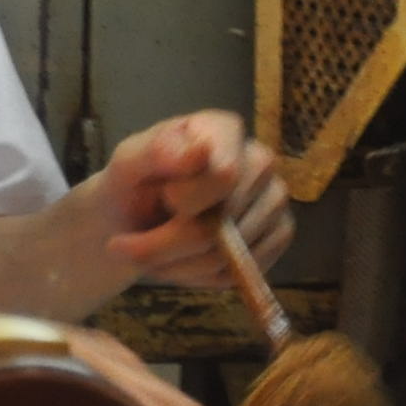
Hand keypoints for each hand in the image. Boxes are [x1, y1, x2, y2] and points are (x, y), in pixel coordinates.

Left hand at [85, 112, 289, 287]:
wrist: (133, 222)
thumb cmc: (131, 185)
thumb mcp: (127, 164)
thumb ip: (156, 152)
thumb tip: (200, 150)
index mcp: (222, 129)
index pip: (226, 173)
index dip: (190, 198)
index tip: (163, 199)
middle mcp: (258, 160)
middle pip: (228, 218)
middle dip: (170, 241)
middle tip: (127, 245)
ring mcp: (274, 199)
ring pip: (232, 252)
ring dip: (179, 263)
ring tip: (150, 253)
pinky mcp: (278, 236)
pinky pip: (242, 271)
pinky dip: (200, 276)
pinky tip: (179, 260)